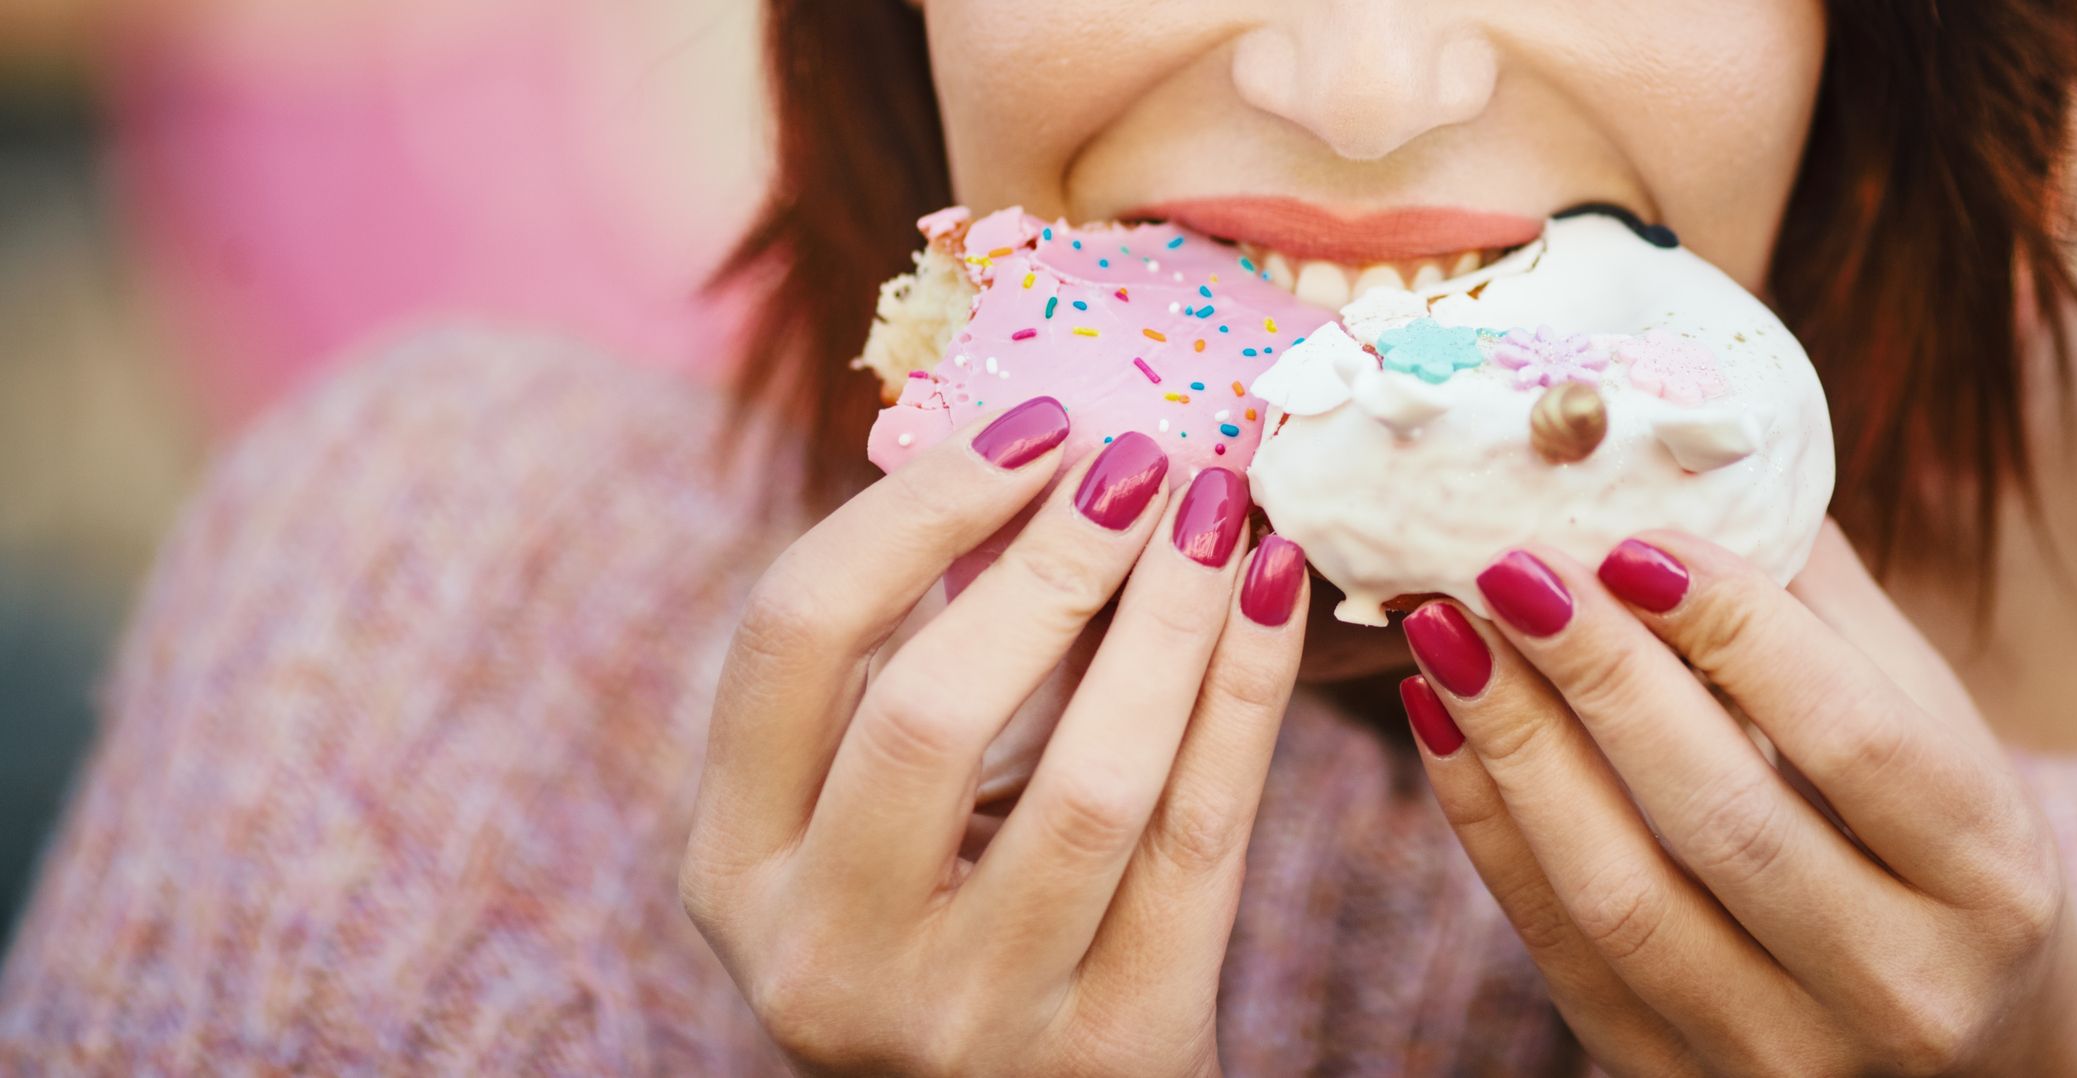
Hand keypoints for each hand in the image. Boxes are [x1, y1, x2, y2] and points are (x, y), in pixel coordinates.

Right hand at [681, 398, 1310, 1075]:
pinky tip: (1276, 596)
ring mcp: (965, 1019)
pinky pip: (1200, 840)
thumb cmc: (966, 923)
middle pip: (929, 709)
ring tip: (1222, 514)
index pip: (793, 636)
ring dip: (1171, 618)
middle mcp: (821, 955)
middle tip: (1145, 460)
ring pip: (1091, 781)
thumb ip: (929, 666)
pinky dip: (1248, 696)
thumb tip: (1050, 453)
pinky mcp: (1108, 1050)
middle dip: (1053, 560)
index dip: (914, 507)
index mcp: (738, 867)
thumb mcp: (892, 820)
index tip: (1034, 425)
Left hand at [1398, 526, 2076, 1075]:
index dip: (1734, 629)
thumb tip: (1699, 458)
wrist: (1970, 1057)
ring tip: (1451, 631)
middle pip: (1724, 818)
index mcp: (1990, 877)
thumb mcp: (1939, 731)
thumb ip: (1829, 612)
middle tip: (1507, 564)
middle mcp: (1906, 986)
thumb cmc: (1940, 854)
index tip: (1630, 536)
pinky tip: (1447, 727)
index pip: (1852, 737)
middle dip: (1600, 676)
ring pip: (1625, 898)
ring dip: (1520, 750)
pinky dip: (1490, 834)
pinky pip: (1563, 956)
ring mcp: (1790, 1057)